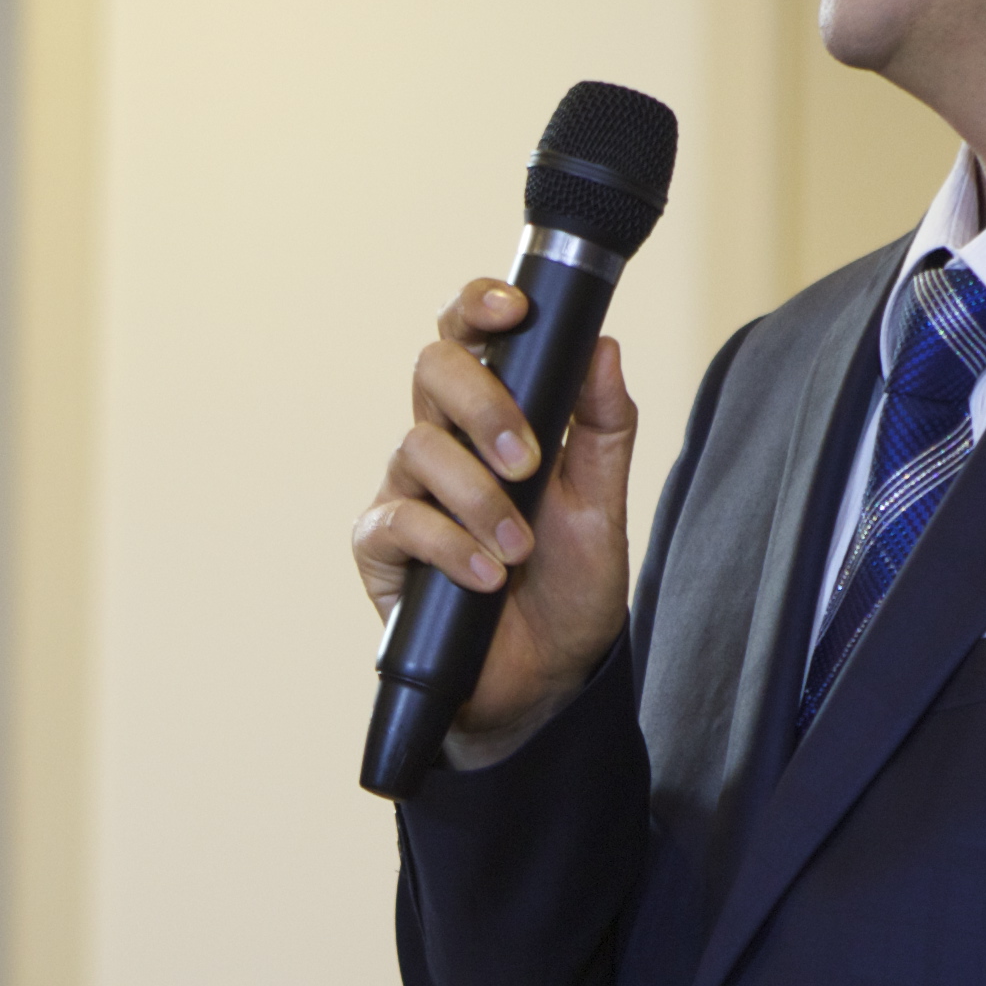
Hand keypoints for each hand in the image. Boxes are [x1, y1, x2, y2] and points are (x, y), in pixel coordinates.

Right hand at [346, 283, 638, 768]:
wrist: (546, 678)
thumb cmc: (568, 588)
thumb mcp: (603, 504)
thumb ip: (604, 426)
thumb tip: (603, 346)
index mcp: (492, 417)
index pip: (469, 338)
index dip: (479, 307)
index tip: (515, 310)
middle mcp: (442, 441)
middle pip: (433, 369)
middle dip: (484, 405)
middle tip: (529, 460)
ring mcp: (407, 490)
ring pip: (420, 447)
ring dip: (480, 498)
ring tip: (520, 549)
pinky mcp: (381, 547)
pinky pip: (400, 519)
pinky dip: (450, 545)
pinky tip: (486, 576)